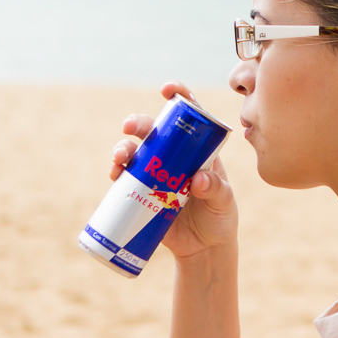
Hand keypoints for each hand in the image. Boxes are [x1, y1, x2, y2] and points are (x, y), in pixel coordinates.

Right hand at [110, 81, 238, 259]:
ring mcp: (155, 174)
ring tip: (120, 158)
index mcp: (198, 150)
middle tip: (131, 127)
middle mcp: (174, 157)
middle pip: (154, 131)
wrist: (204, 248)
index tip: (168, 89)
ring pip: (135, 152)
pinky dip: (116, 172)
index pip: (189, 117)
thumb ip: (215, 190)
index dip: (179, 97)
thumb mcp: (224, 201)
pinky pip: (124, 178)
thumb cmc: (220, 218)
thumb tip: (197, 180)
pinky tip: (114, 173)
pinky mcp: (141, 193)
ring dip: (122, 149)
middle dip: (139, 123)